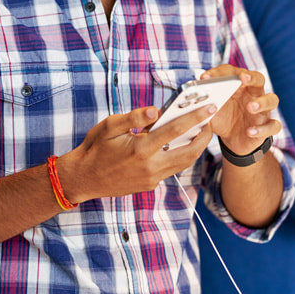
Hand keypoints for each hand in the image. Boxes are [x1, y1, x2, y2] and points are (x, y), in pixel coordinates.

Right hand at [56, 103, 217, 202]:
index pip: (175, 130)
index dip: (196, 118)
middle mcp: (150, 167)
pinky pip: (170, 169)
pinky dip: (178, 155)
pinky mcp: (149, 185)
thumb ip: (134, 117)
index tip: (210, 108)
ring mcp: (151, 179)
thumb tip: (157, 110)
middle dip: (204, 136)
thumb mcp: (109, 126)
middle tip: (211, 121)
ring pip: (183, 163)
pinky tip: (178, 143)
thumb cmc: (94, 149)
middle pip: (189, 152)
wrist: (82, 178)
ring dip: (194, 147)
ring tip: (200, 131)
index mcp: (141, 149)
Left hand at [204, 64, 279, 156]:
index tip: (206, 77)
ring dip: (262, 102)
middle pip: (259, 79)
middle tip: (243, 78)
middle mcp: (253, 95)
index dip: (221, 72)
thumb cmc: (223, 118)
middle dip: (251, 77)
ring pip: (272, 100)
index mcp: (239, 86)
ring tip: (250, 107)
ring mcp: (262, 110)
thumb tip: (194, 98)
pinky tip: (249, 131)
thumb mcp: (211, 110)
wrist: (232, 140)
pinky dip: (262, 129)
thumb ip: (205, 103)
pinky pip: (273, 125)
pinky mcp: (266, 127)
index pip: (234, 72)